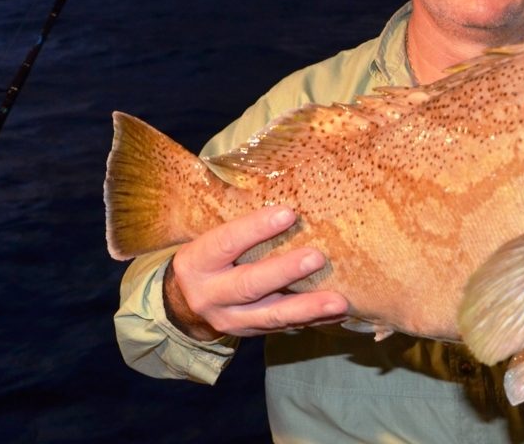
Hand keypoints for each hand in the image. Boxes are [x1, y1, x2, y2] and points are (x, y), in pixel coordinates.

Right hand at [163, 205, 348, 340]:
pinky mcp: (250, 333)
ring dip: (308, 308)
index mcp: (197, 262)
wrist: (184, 305)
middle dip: (285, 272)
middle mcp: (209, 295)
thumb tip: (285, 190)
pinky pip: (285, 328)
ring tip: (339, 301)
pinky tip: (338, 312)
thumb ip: (237, 224)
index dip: (256, 228)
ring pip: (272, 315)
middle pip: (249, 285)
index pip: (225, 242)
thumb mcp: (208, 239)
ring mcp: (230, 319)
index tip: (289, 213)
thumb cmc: (210, 258)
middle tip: (317, 258)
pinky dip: (314, 320)